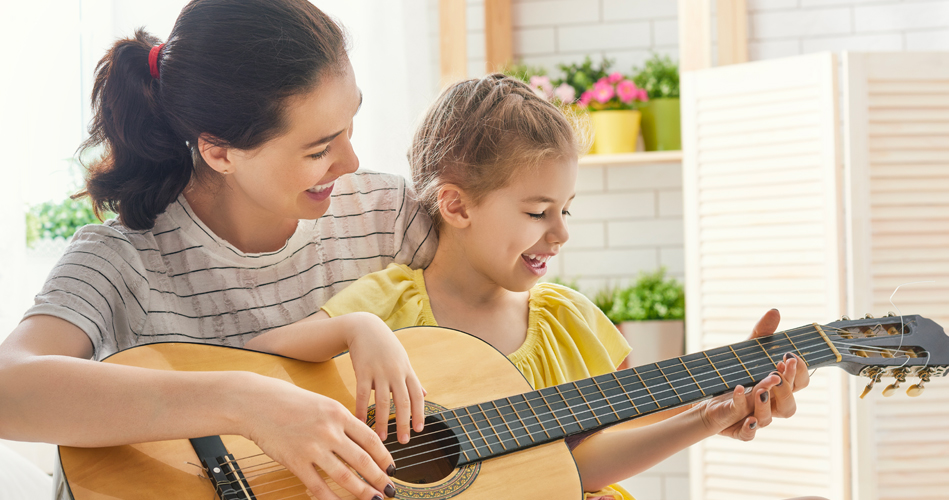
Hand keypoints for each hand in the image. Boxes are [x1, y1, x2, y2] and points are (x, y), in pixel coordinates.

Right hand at [244, 378, 396, 499]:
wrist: (257, 403)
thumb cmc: (289, 401)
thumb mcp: (323, 404)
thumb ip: (341, 422)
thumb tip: (361, 442)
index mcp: (339, 413)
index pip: (370, 439)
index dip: (385, 457)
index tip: (392, 468)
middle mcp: (329, 431)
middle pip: (362, 460)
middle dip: (379, 478)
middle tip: (390, 489)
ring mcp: (312, 447)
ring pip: (344, 476)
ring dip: (362, 491)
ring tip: (374, 499)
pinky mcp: (295, 461)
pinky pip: (318, 486)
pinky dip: (331, 499)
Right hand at [345, 313, 425, 443]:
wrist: (365, 328)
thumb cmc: (386, 346)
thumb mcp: (403, 360)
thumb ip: (413, 379)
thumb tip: (426, 394)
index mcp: (407, 371)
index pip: (417, 396)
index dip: (419, 414)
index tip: (419, 430)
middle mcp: (396, 372)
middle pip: (403, 402)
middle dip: (404, 423)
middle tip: (404, 441)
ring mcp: (379, 372)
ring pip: (383, 401)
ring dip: (383, 422)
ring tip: (382, 438)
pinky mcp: (363, 371)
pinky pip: (363, 395)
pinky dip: (362, 410)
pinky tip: (360, 422)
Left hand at [698, 309, 810, 439]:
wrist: (702, 395)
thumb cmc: (733, 374)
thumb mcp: (746, 353)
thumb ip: (761, 335)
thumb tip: (774, 311)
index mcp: (777, 388)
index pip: (799, 384)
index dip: (798, 372)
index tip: (790, 356)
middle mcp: (770, 406)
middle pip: (789, 406)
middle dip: (786, 388)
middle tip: (776, 369)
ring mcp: (754, 418)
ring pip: (769, 420)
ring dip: (766, 404)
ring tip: (760, 387)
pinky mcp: (737, 429)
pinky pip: (747, 434)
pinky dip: (746, 424)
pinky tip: (740, 402)